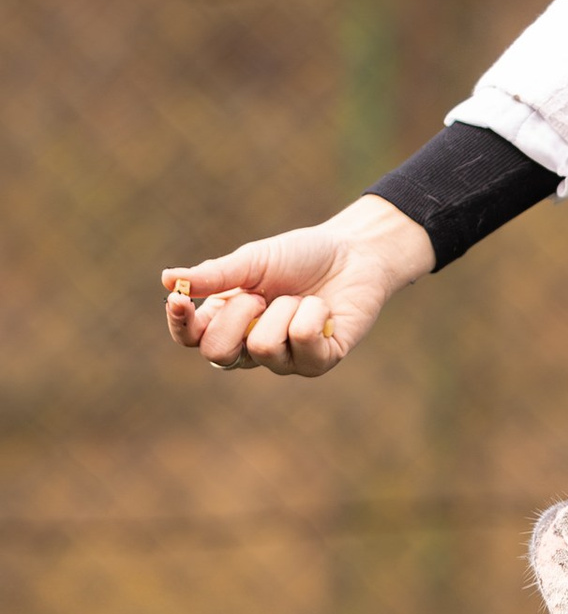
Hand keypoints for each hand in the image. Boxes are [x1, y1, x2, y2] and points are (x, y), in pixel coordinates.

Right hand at [162, 195, 435, 377]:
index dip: (180, 324)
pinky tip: (322, 307)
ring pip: (262, 348)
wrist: (354, 252)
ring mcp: (287, 359)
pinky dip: (312, 313)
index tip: (180, 300)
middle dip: (236, 317)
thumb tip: (167, 279)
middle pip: (219, 356)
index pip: (190, 339)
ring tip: (299, 297)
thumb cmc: (301, 256)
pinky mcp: (320, 361)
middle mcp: (251, 347)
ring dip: (282, 310)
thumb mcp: (253, 261)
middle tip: (260, 295)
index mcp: (228, 320)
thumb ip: (215, 275)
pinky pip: (303, 341)